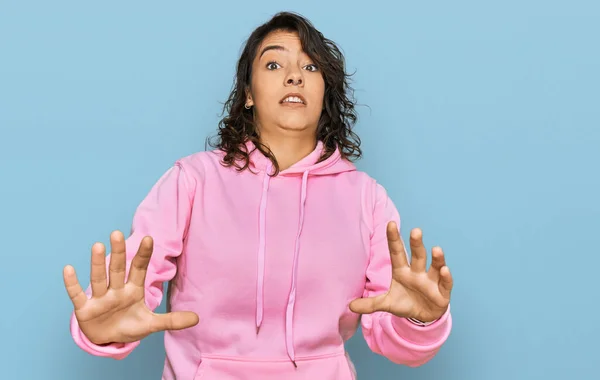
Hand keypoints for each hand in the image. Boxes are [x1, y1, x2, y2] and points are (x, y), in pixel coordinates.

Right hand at [63, 231, 198, 344]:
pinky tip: (69, 268)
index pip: (139, 269)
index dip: (143, 255)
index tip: (148, 238)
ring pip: (99, 278)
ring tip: (97, 245)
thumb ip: (172, 320)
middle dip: (117, 253)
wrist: (108, 341)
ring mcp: (100, 298)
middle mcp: (116, 290)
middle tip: (117, 233)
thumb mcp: (151, 325)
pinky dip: (72, 283)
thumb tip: (197, 318)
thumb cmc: (129, 326)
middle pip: (117, 269)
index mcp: (133, 290)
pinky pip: (77, 294)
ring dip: (97, 263)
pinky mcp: (85, 309)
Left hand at [350, 222, 452, 321]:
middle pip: (417, 255)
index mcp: (402, 272)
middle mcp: (417, 272)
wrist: (423, 317)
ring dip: (437, 258)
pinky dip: (446, 277)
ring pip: (435, 266)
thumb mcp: (387, 304)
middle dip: (417, 244)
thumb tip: (349, 306)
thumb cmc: (405, 303)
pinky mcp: (442, 292)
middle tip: (415, 231)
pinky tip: (445, 270)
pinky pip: (446, 283)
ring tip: (436, 249)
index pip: (397, 252)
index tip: (390, 224)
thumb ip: (370, 304)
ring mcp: (431, 281)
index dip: (394, 239)